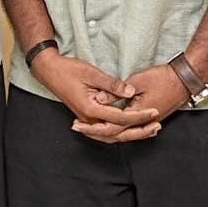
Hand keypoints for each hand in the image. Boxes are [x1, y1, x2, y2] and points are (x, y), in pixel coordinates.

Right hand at [30, 50, 160, 143]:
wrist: (50, 71)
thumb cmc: (69, 70)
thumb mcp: (92, 73)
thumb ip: (112, 85)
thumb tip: (131, 92)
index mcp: (91, 110)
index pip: (121, 118)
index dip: (140, 116)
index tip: (154, 111)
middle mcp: (88, 120)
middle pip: (118, 134)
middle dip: (139, 131)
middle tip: (157, 126)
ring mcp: (86, 121)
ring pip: (112, 136)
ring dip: (131, 134)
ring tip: (148, 130)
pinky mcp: (87, 118)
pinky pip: (106, 131)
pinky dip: (120, 132)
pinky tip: (129, 129)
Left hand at [72, 64, 187, 142]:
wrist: (184, 80)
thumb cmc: (162, 78)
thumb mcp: (137, 81)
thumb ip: (117, 92)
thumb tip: (99, 100)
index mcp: (137, 115)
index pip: (111, 126)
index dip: (92, 126)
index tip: (76, 123)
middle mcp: (142, 123)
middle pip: (115, 134)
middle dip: (95, 132)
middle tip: (77, 128)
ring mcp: (147, 122)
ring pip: (122, 134)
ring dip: (105, 131)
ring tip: (88, 128)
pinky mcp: (150, 119)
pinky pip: (130, 128)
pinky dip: (117, 128)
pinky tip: (109, 124)